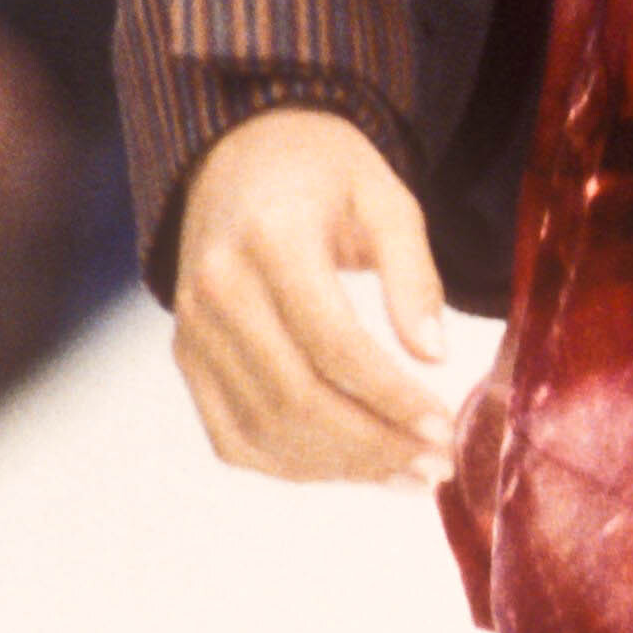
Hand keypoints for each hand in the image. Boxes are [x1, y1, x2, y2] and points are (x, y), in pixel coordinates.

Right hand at [169, 106, 453, 485]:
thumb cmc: (325, 176)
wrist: (240, 157)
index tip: (444, 427)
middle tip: (436, 466)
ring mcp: (193, 330)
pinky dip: (293, 466)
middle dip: (373, 445)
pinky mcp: (188, 358)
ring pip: (266, 428)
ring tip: (408, 475)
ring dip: (341, 466)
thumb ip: (413, 274)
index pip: (332, 344)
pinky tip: (351, 467)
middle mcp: (217, 288)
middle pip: (297, 397)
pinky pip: (234, 436)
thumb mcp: (386, 200)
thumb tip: (434, 355)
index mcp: (270, 239)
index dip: (391, 397)